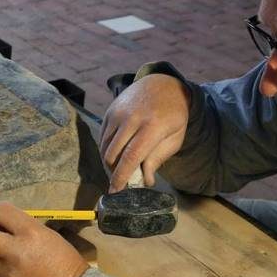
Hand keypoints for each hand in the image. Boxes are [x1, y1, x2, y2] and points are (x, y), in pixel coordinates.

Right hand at [100, 74, 191, 191]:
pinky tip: (116, 154)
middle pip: (113, 154)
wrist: (162, 85)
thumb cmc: (173, 115)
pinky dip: (106, 150)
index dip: (121, 176)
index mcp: (152, 126)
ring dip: (109, 163)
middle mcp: (132, 118)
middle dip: (113, 172)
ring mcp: (118, 113)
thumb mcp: (174, 138)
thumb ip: (158, 158)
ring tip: (119, 169)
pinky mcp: (110, 111)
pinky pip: (102, 137)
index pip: (131, 156)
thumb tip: (146, 181)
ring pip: (104, 147)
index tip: (115, 191)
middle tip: (120, 182)